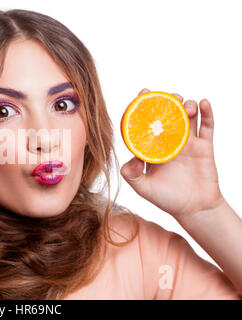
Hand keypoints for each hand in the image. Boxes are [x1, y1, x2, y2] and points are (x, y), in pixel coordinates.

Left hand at [120, 89, 224, 220]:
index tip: (141, 95)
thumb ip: (131, 174)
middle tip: (165, 97)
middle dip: (166, 102)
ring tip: (183, 105)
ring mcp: (187, 142)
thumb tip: (132, 157)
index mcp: (153, 148)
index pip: (146, 124)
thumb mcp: (142, 188)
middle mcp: (169, 142)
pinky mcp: (204, 146)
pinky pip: (207, 126)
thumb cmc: (167, 199)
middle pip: (168, 114)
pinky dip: (207, 113)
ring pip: (188, 116)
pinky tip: (203, 103)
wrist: (194, 209)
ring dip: (186, 105)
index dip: (143, 109)